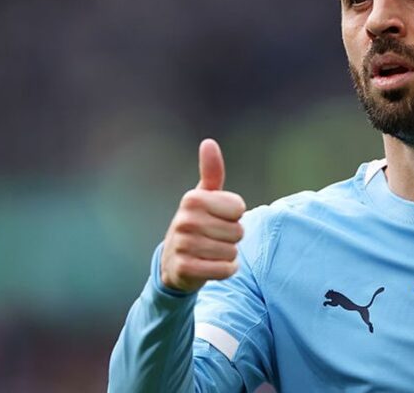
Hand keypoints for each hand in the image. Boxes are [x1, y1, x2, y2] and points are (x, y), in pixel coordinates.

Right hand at [160, 138, 245, 292]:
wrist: (174, 262)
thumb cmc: (198, 223)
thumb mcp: (205, 196)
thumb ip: (211, 171)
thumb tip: (208, 142)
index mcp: (192, 199)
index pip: (239, 209)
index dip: (235, 216)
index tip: (218, 217)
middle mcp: (184, 220)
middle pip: (238, 232)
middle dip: (232, 238)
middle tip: (214, 237)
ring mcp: (183, 245)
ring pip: (232, 252)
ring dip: (228, 255)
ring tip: (211, 251)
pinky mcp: (185, 269)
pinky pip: (224, 270)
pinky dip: (225, 270)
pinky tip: (212, 265)